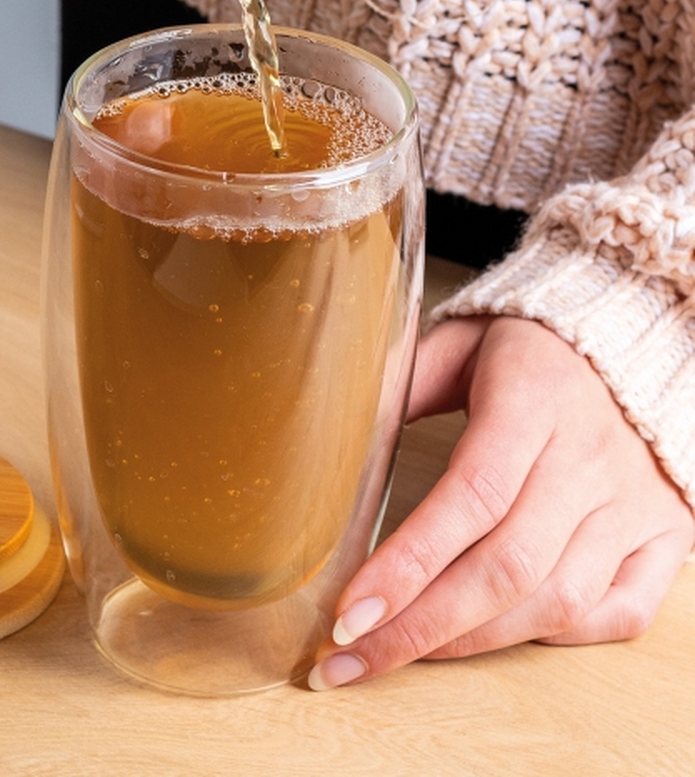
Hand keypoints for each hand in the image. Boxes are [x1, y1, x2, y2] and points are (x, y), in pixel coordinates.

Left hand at [308, 315, 693, 689]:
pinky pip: (619, 611)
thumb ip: (402, 383)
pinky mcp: (665, 535)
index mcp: (533, 399)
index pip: (471, 495)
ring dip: (471, 641)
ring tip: (398, 654)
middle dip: (420, 627)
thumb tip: (336, 433)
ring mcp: (633, 504)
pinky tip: (494, 636)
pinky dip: (556, 639)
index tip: (349, 613)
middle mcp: (589, 459)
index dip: (408, 563)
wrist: (631, 338)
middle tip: (349, 660)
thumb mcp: (458, 341)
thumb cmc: (527, 346)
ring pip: (557, 599)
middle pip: (507, 566)